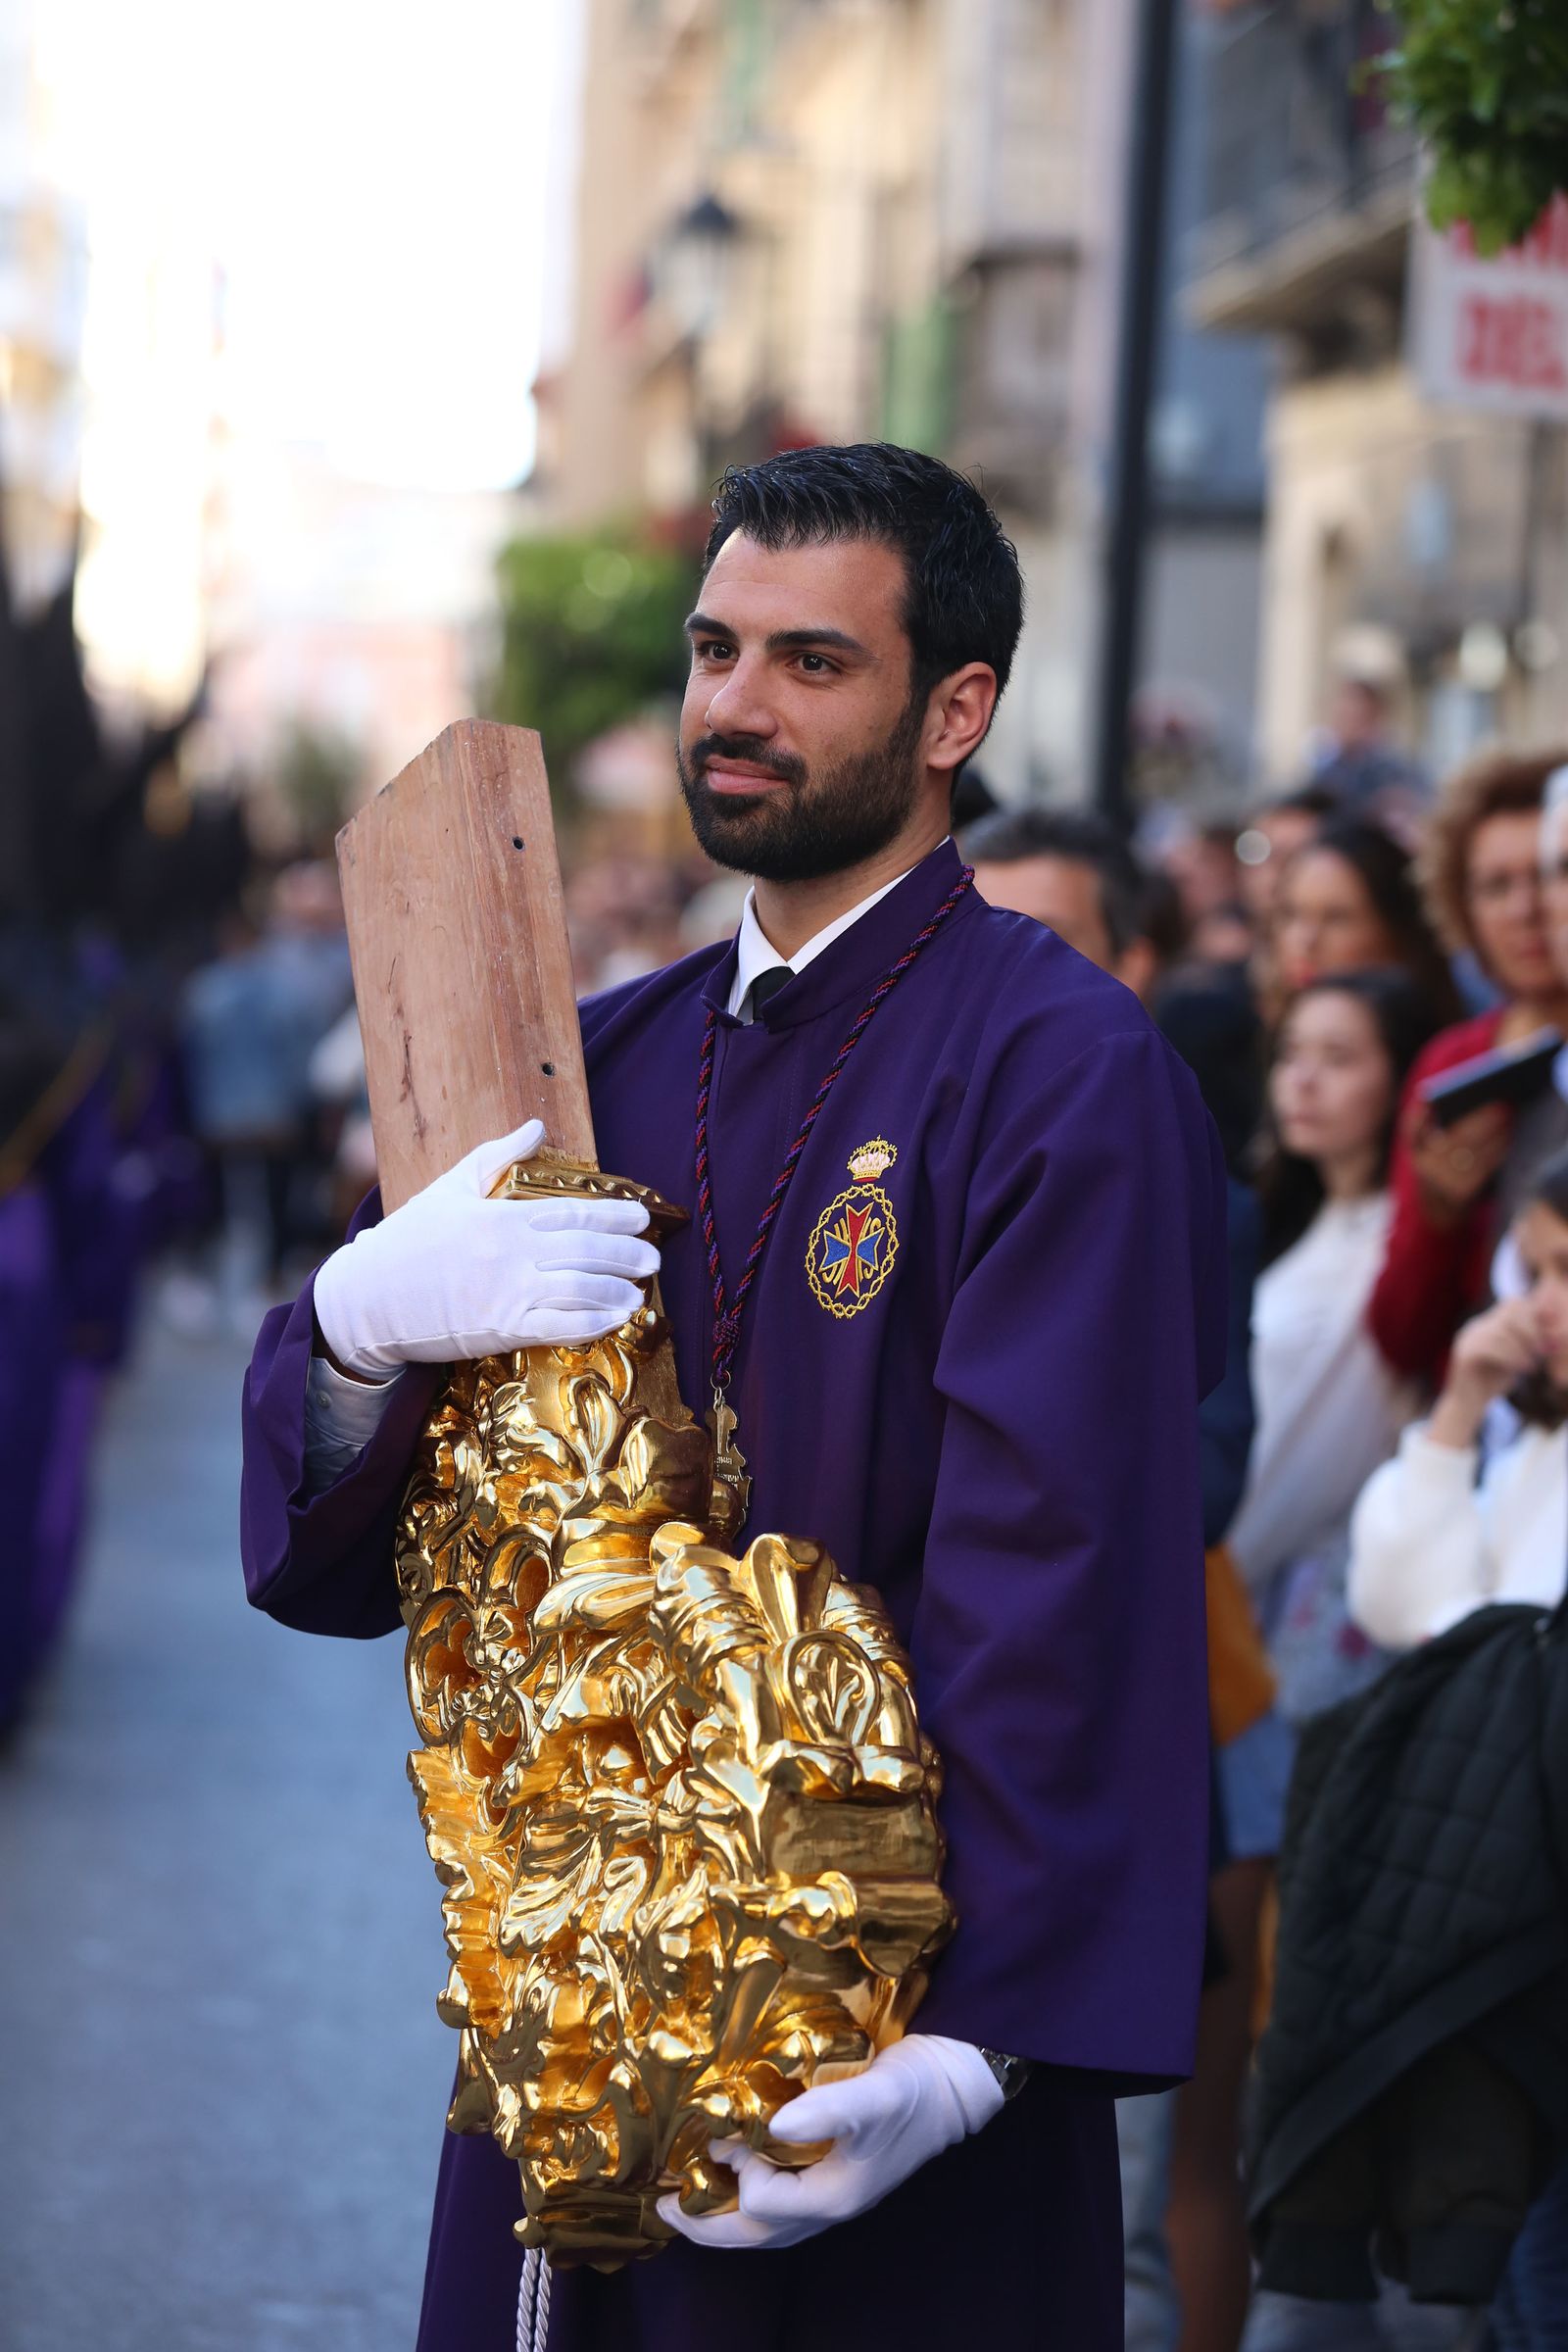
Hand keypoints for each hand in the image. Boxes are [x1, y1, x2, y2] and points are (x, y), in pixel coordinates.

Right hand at [312, 1119, 659, 1375]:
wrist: (366, 1298)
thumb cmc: (407, 1242)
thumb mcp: (449, 1189)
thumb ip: (497, 1156)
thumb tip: (536, 1127)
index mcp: (503, 1218)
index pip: (573, 1212)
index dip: (614, 1215)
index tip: (642, 1217)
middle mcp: (513, 1254)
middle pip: (586, 1251)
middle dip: (626, 1254)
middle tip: (654, 1259)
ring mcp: (508, 1294)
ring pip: (579, 1289)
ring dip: (616, 1290)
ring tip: (640, 1291)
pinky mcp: (501, 1329)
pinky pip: (558, 1326)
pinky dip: (592, 1323)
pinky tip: (614, 1319)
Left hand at [656, 2035, 1002, 2250]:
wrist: (955, 2084)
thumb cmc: (915, 2090)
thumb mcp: (873, 2095)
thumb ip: (827, 2110)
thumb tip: (773, 2124)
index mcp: (833, 2196)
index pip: (763, 2205)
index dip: (734, 2175)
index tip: (719, 2135)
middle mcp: (830, 2205)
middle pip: (757, 2234)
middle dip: (707, 2227)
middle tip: (663, 2208)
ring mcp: (834, 2193)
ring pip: (768, 2225)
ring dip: (725, 2217)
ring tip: (688, 2197)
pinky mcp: (837, 2174)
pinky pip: (783, 2203)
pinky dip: (750, 2198)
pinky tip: (737, 2172)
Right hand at [1407, 1100, 1509, 1227]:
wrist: (1439, 1209)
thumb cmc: (1433, 1167)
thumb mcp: (1419, 1150)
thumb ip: (1419, 1125)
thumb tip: (1428, 1099)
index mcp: (1417, 1156)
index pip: (1418, 1132)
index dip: (1424, 1117)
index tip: (1440, 1100)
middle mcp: (1429, 1170)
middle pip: (1458, 1138)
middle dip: (1481, 1120)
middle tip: (1500, 1103)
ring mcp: (1446, 1182)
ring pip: (1475, 1150)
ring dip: (1495, 1133)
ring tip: (1509, 1116)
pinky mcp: (1464, 1191)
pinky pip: (1485, 1166)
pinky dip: (1498, 1149)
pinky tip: (1508, 1136)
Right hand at [1429, 1294, 1543, 1450]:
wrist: (1466, 1406)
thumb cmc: (1493, 1383)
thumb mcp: (1516, 1358)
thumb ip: (1531, 1344)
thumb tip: (1557, 1333)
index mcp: (1487, 1322)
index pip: (1514, 1304)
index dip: (1536, 1318)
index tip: (1548, 1340)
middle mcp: (1475, 1325)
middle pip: (1509, 1310)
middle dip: (1531, 1330)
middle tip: (1541, 1352)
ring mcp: (1467, 1338)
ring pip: (1502, 1330)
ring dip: (1523, 1348)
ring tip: (1531, 1366)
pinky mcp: (1464, 1354)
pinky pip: (1492, 1348)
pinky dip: (1511, 1358)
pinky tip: (1520, 1370)